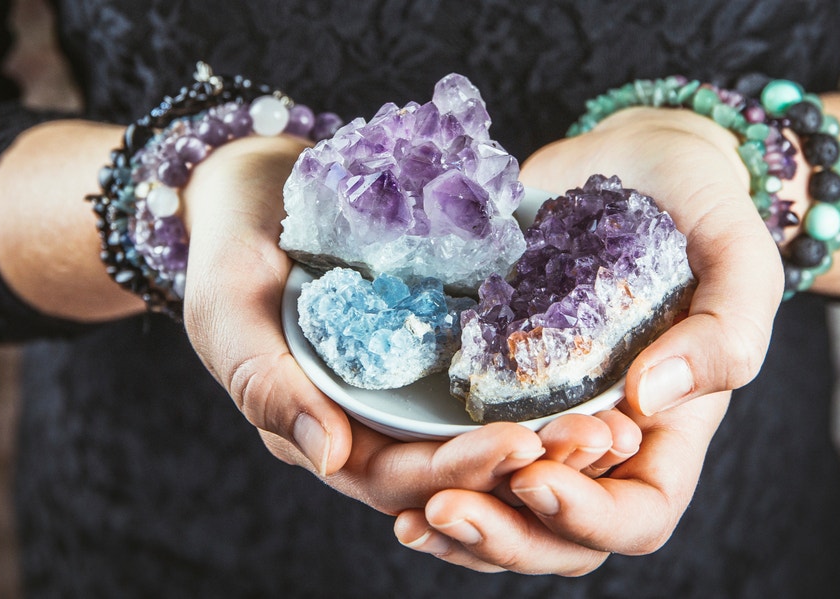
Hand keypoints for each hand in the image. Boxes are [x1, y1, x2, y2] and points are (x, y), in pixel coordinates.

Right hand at [178, 135, 632, 514]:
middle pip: (459, 465)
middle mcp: (377, 424)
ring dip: (549, 432)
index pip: (400, 478)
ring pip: (487, 428)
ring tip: (613, 421)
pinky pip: (495, 372)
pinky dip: (542, 377)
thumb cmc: (226, 254)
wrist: (257, 189)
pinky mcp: (440, 343)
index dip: (461, 471)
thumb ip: (266, 384)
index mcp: (325, 436)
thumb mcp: (228, 314)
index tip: (521, 447)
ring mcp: (412, 386)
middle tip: (596, 441)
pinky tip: (597, 363)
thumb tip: (329, 457)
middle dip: (528, 462)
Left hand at [392, 106, 781, 573]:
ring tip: (408, 512)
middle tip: (442, 507)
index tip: (532, 477)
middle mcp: (601, 442)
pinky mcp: (494, 383)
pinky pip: (463, 453)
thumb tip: (647, 398)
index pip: (637, 515)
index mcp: (667, 433)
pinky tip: (380, 468)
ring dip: (458, 526)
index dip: (585, 516)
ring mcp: (544, 418)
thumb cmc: (703, 210)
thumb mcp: (740, 262)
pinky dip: (429, 474)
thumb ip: (723, 335)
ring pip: (504, 511)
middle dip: (503, 535)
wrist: (636, 160)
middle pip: (561, 537)